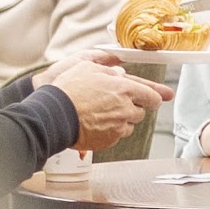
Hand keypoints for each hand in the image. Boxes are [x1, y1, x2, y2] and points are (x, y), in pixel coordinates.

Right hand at [45, 58, 162, 153]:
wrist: (54, 114)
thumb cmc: (69, 90)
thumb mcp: (88, 67)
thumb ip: (109, 69)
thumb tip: (119, 73)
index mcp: (124, 88)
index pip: (152, 96)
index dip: (155, 96)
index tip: (155, 98)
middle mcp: (125, 108)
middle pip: (141, 112)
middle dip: (132, 107)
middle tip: (115, 103)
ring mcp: (118, 126)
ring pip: (129, 125)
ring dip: (121, 120)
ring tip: (101, 114)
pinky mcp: (109, 140)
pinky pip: (117, 136)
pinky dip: (110, 131)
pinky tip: (96, 124)